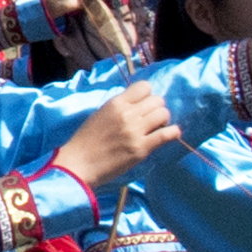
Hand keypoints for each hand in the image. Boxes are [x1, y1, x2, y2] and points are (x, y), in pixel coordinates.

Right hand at [52, 79, 178, 186]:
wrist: (78, 164)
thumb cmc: (85, 141)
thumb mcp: (100, 114)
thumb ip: (119, 107)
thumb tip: (139, 104)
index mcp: (116, 103)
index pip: (144, 87)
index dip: (147, 95)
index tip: (143, 105)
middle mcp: (127, 114)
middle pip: (157, 100)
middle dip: (156, 108)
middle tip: (150, 120)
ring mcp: (135, 131)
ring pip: (164, 114)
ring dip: (162, 120)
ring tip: (155, 128)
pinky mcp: (141, 149)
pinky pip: (167, 134)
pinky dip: (172, 132)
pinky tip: (171, 134)